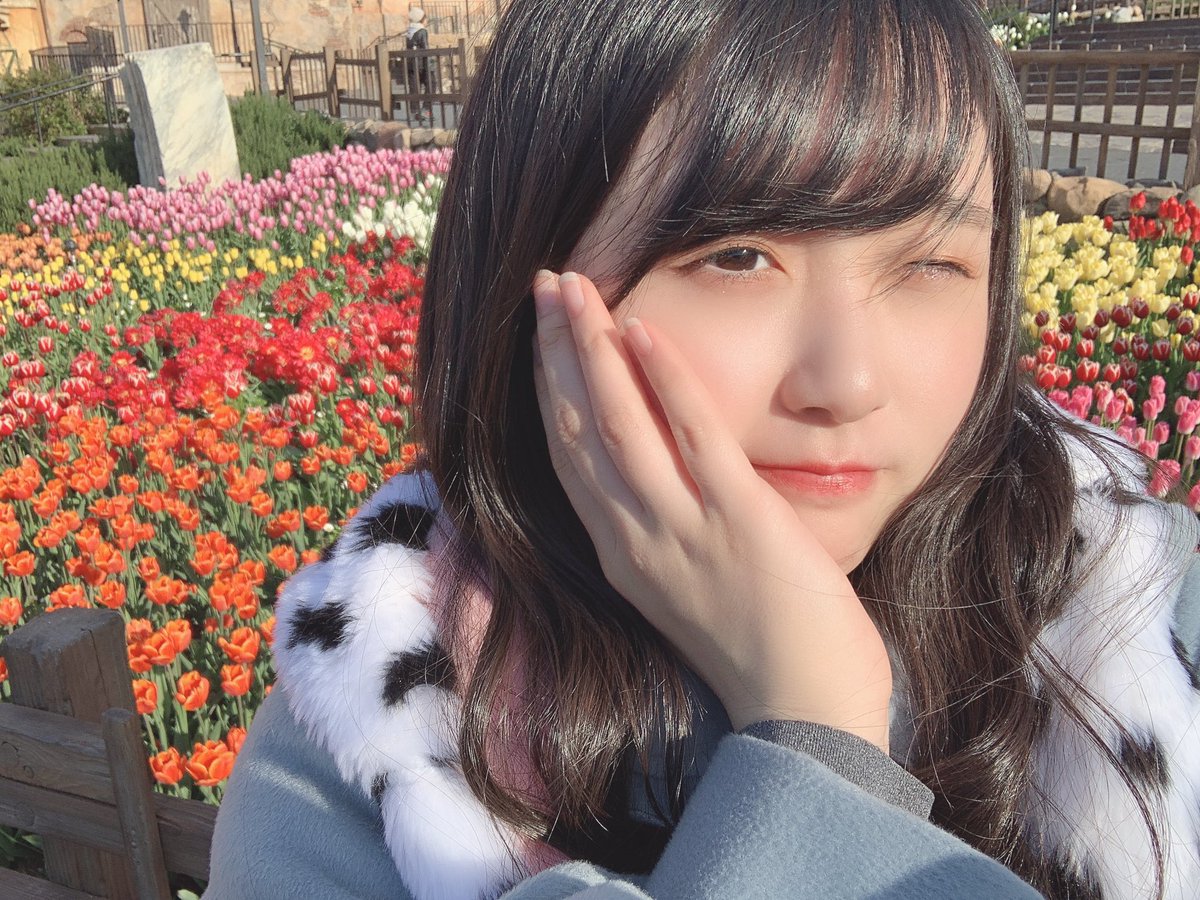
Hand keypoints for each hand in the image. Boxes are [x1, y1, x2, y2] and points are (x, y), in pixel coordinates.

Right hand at [531, 271, 892, 749]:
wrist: (805, 715)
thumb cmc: (761, 653)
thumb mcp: (692, 584)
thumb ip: (672, 526)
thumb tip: (674, 465)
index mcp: (623, 553)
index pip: (569, 456)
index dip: (551, 389)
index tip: (544, 336)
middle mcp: (634, 539)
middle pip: (577, 430)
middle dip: (555, 353)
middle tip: (545, 287)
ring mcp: (681, 531)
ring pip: (616, 425)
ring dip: (590, 350)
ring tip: (573, 287)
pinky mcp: (738, 521)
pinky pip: (692, 437)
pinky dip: (664, 381)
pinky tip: (642, 330)